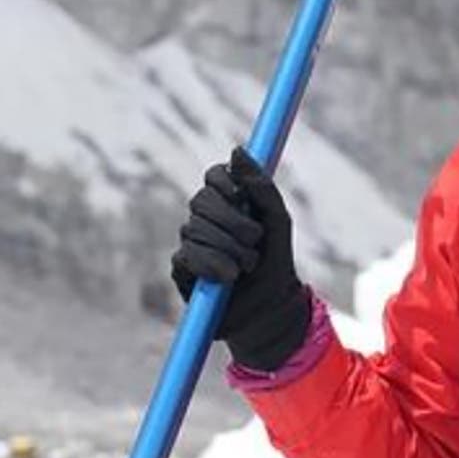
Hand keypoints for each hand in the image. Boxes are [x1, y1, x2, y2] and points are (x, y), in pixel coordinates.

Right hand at [171, 147, 311, 370]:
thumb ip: (260, 186)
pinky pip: (187, 256)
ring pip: (194, 229)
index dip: (226, 182)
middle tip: (255, 240)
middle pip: (201, 200)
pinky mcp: (182, 269)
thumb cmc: (276, 262)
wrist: (271, 308)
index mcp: (229, 203)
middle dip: (233, 221)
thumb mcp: (277, 221)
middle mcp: (206, 219)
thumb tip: (238, 149)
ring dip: (229, 249)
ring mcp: (191, 243)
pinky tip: (228, 279)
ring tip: (247, 266)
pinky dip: (213, 266)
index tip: (242, 196)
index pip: (214, 176)